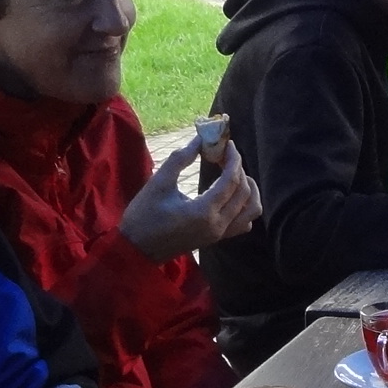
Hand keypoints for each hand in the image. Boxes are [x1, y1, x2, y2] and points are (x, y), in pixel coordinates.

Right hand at [119, 140, 260, 261]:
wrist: (136, 249)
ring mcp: (220, 234)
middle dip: (238, 169)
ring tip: (233, 173)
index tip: (227, 143)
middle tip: (225, 154)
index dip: (233, 158)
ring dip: (248, 188)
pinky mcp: (217, 238)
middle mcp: (218, 225)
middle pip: (244, 192)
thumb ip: (181, 159)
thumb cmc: (144, 216)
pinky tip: (231, 195)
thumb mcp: (159, 183)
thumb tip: (200, 139)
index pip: (231, 180)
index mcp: (204, 212)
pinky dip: (245, 207)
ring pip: (251, 209)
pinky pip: (244, 223)